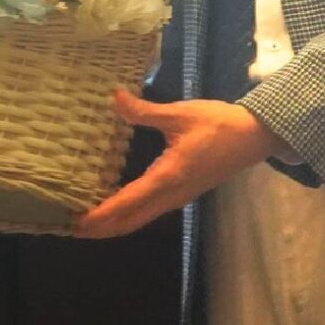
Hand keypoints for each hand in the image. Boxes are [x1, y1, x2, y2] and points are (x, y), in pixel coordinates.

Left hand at [73, 91, 285, 237]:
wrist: (254, 136)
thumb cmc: (218, 124)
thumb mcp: (179, 114)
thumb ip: (144, 111)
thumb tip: (114, 97)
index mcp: (167, 178)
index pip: (126, 204)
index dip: (100, 215)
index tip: (75, 223)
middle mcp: (171, 195)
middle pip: (130, 220)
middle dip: (101, 227)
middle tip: (70, 227)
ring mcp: (178, 197)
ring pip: (140, 219)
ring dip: (114, 223)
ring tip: (86, 221)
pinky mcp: (182, 193)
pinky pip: (149, 211)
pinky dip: (128, 214)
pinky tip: (116, 206)